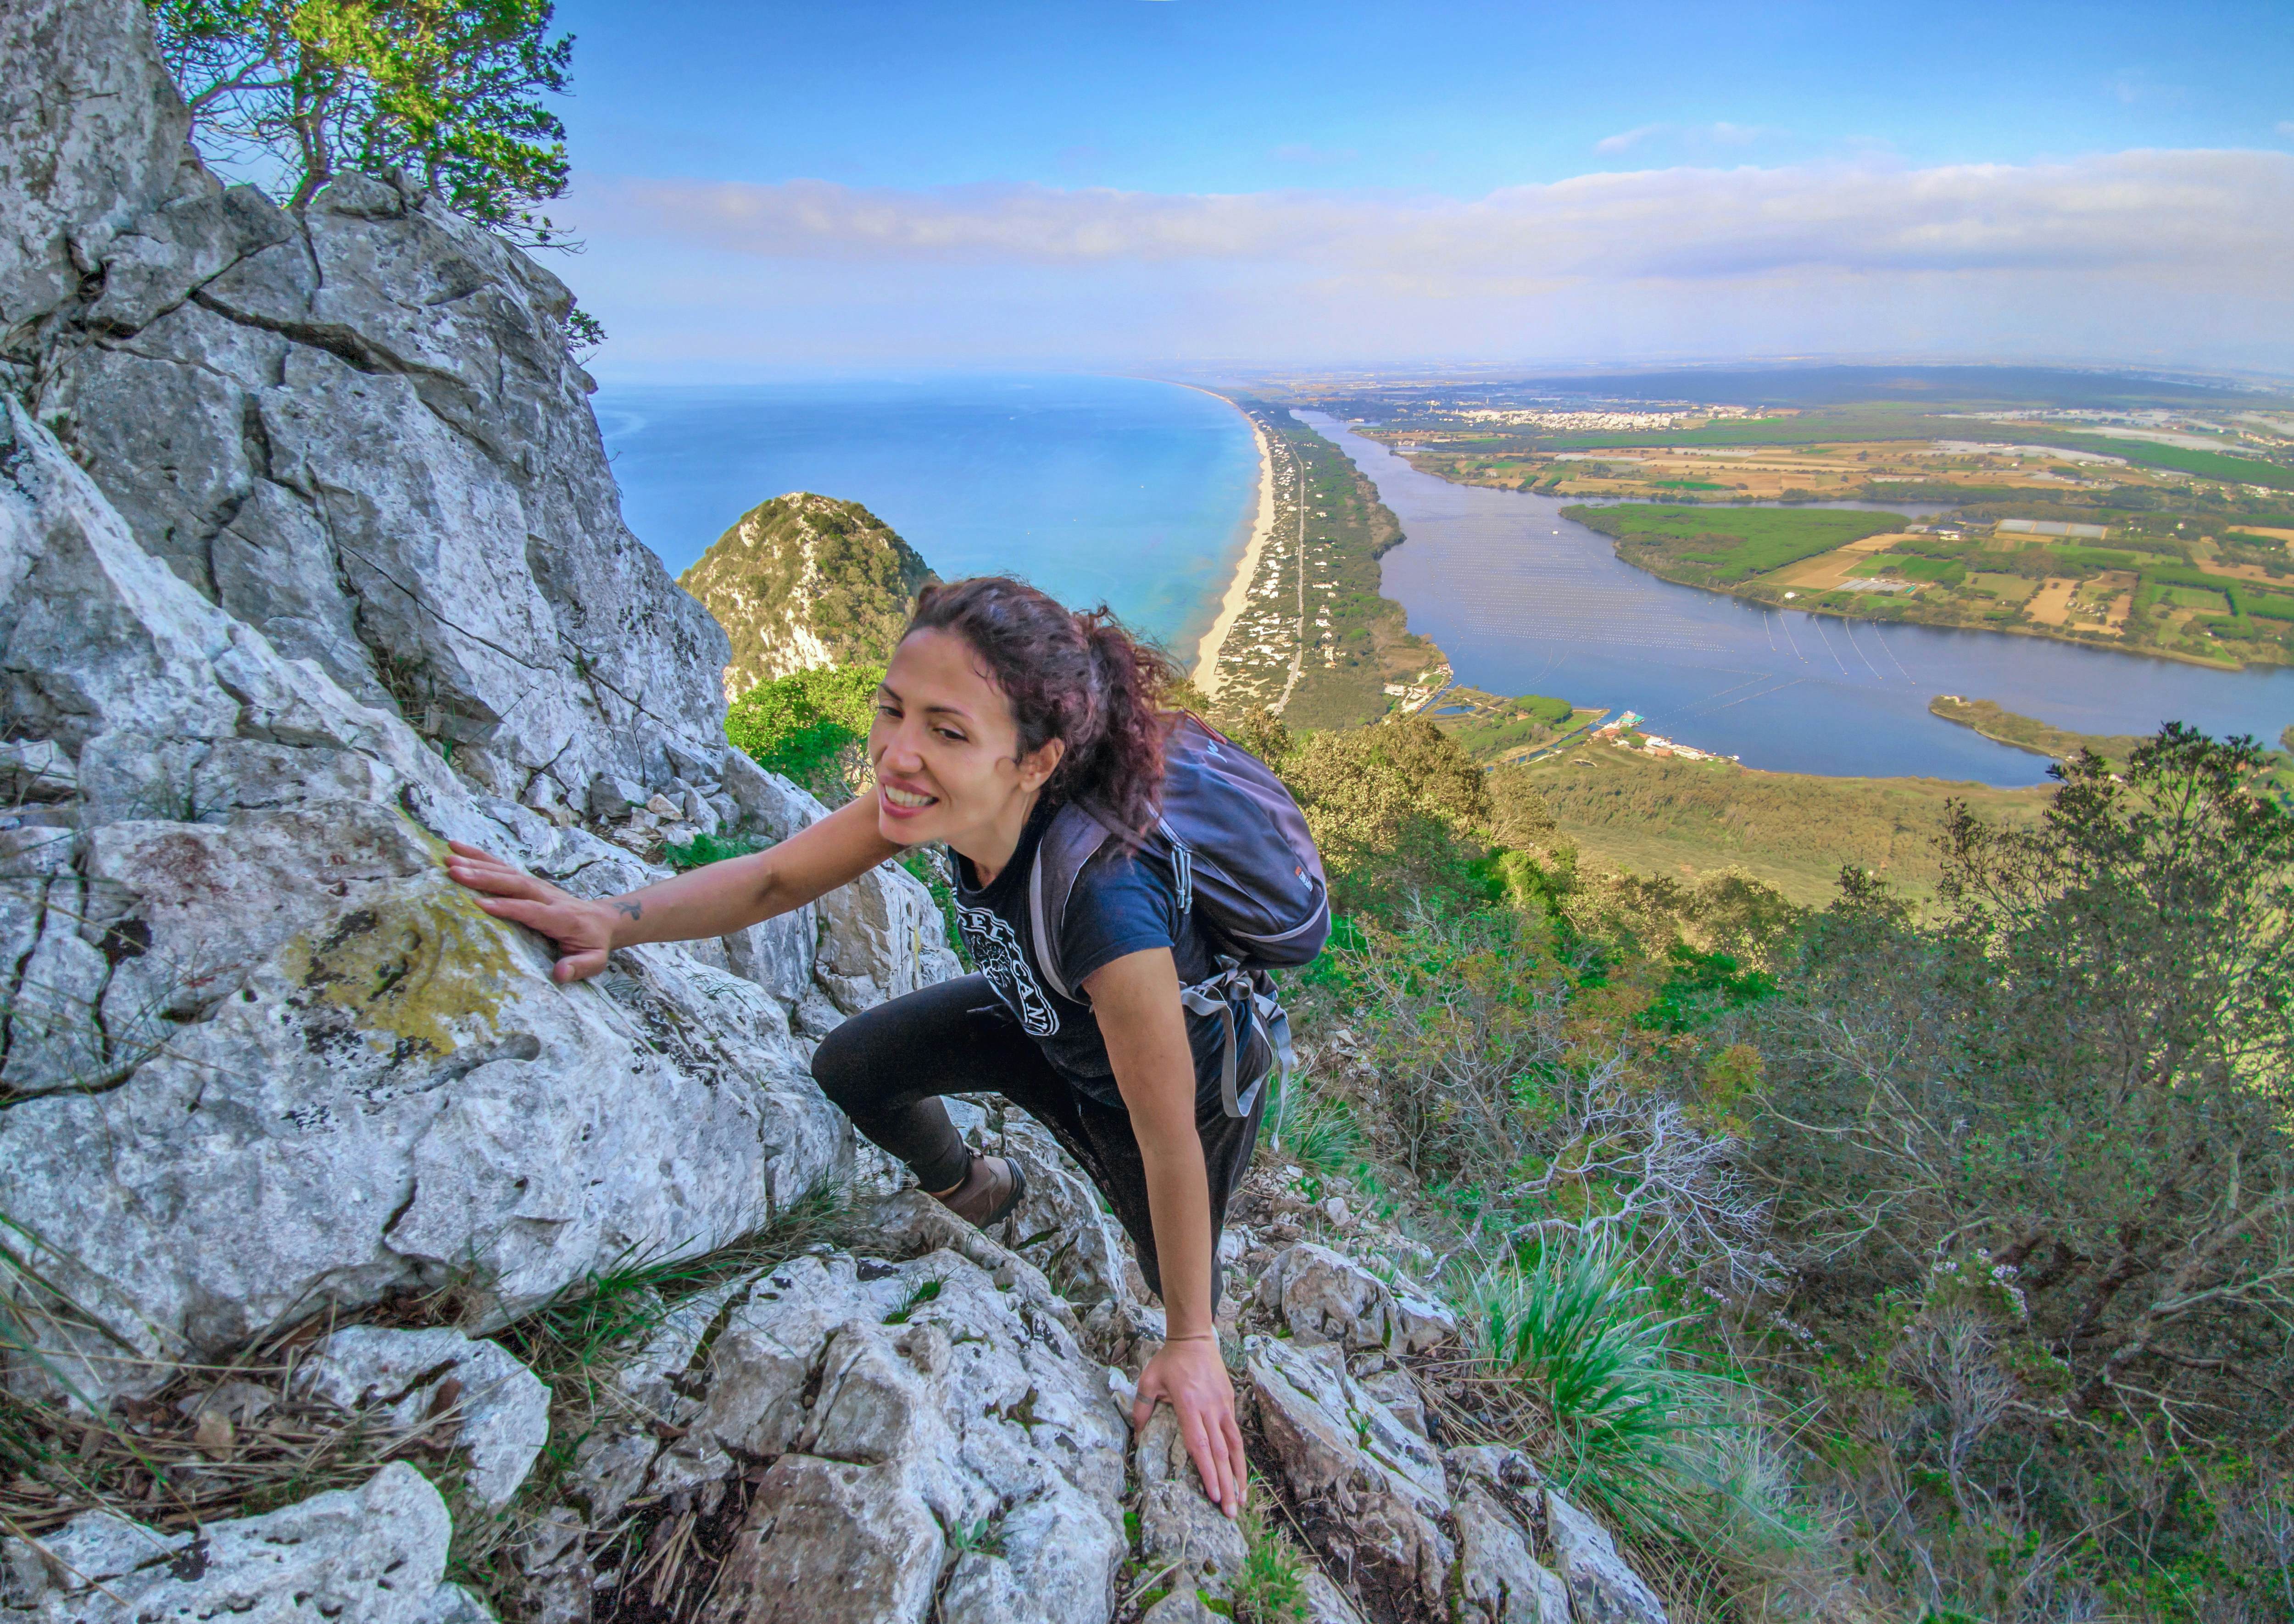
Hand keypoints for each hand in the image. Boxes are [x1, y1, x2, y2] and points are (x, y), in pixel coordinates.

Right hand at [443, 840, 617, 982]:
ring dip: (477, 864)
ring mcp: (537, 885)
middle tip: (455, 873)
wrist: (603, 920)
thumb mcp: (594, 961)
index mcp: (562, 917)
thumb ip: (579, 966)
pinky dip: (480, 857)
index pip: (532, 910)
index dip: (509, 907)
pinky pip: (503, 867)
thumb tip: (560, 973)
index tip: (480, 905)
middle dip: (485, 878)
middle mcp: (547, 896)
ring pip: (506, 872)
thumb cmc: (593, 944)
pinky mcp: (528, 881)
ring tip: (449, 860)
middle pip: (515, 884)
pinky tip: (458, 849)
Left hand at [1132, 1335, 1246, 1518]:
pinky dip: (1240, 1457)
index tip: (1214, 1495)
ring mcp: (1223, 1406)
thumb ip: (1141, 1410)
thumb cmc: (1169, 1361)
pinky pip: (1236, 1434)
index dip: (1208, 1472)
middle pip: (1221, 1453)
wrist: (1194, 1339)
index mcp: (1189, 1406)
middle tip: (1230, 1513)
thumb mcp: (1148, 1381)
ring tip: (1242, 1501)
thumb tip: (1135, 1439)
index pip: (1200, 1446)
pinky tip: (1241, 1474)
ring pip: (1235, 1447)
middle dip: (1226, 1485)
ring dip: (1239, 1475)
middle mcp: (1210, 1409)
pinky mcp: (1230, 1403)